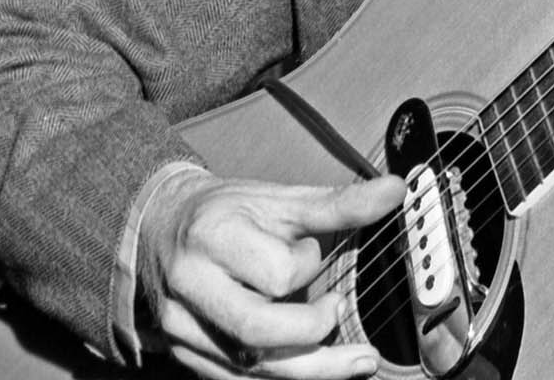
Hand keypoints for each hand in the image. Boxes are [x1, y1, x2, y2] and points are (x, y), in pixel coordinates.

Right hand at [139, 170, 405, 377]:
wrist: (158, 226)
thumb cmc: (225, 212)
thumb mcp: (279, 198)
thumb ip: (338, 203)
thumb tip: (395, 191)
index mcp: (213, 238)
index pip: (276, 273)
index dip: (307, 266)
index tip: (314, 254)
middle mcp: (191, 289)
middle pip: (257, 333)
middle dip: (315, 336)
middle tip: (343, 314)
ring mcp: (180, 328)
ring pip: (247, 368)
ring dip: (311, 371)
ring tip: (359, 363)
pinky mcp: (182, 352)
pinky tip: (316, 372)